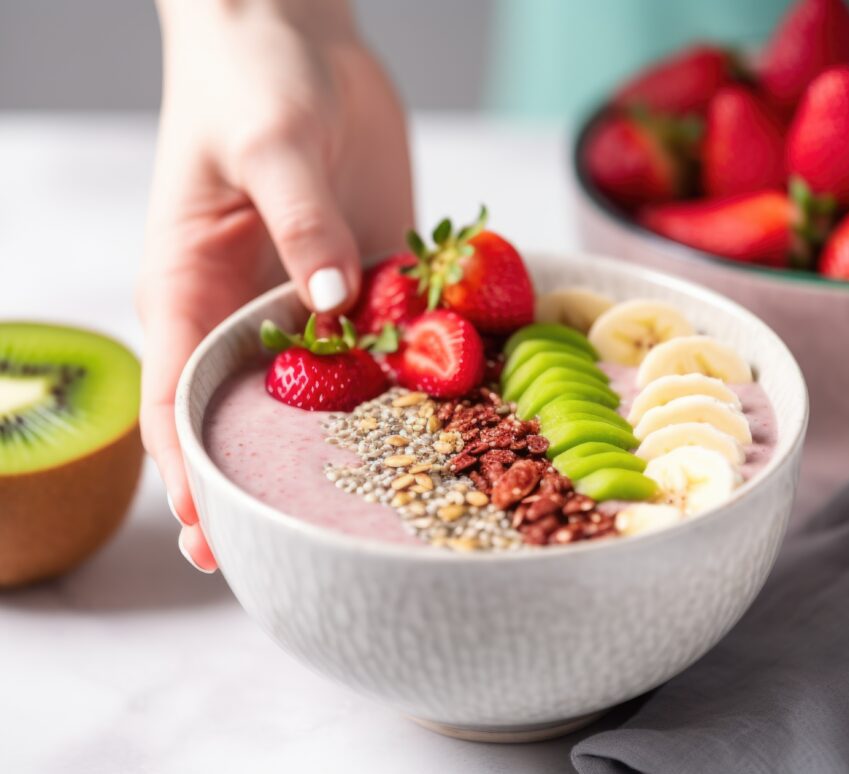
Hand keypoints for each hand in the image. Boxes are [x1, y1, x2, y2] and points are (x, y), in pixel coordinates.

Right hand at [138, 0, 412, 571]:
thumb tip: (331, 304)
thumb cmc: (248, 80)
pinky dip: (414, 368)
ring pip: (330, 385)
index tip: (210, 529)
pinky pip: (391, 332)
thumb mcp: (267, 146)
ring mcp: (314, 296)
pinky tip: (451, 405)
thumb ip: (299, 225)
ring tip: (391, 495)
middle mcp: (250, 308)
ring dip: (355, 434)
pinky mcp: (367, 273)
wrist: (298, 33)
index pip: (175, 397)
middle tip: (299, 546)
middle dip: (269, 477)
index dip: (189, 468)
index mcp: (190, 290)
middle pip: (252, 413)